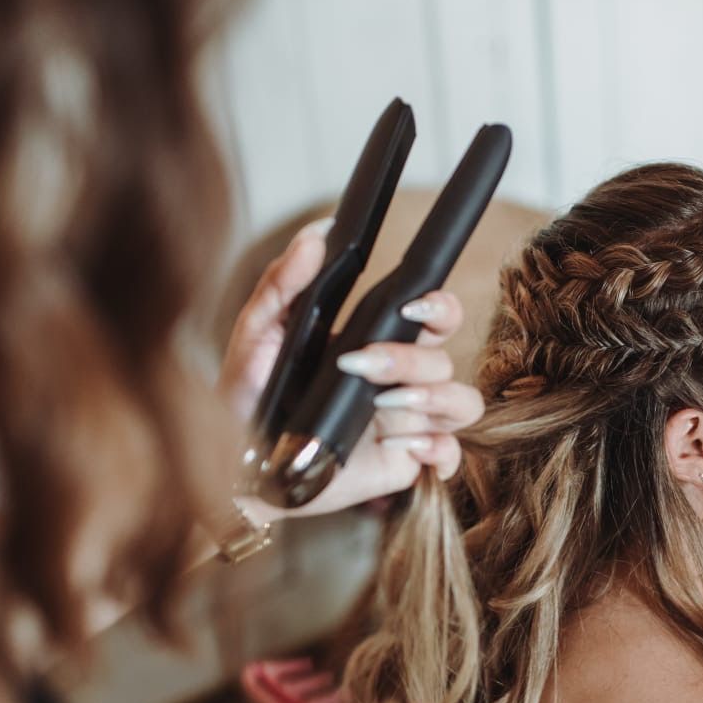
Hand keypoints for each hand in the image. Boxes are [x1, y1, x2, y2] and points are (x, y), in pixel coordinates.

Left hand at [218, 218, 484, 515]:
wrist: (242, 467)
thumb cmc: (249, 399)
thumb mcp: (255, 336)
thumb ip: (282, 284)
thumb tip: (315, 235)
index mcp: (376, 342)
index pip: (433, 315)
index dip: (439, 307)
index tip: (412, 305)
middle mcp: (400, 381)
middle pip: (446, 359)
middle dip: (413, 360)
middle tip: (367, 365)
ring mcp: (406, 422)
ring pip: (460, 403)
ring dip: (432, 400)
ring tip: (383, 407)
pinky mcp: (406, 462)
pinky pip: (449, 455)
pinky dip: (438, 451)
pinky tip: (401, 447)